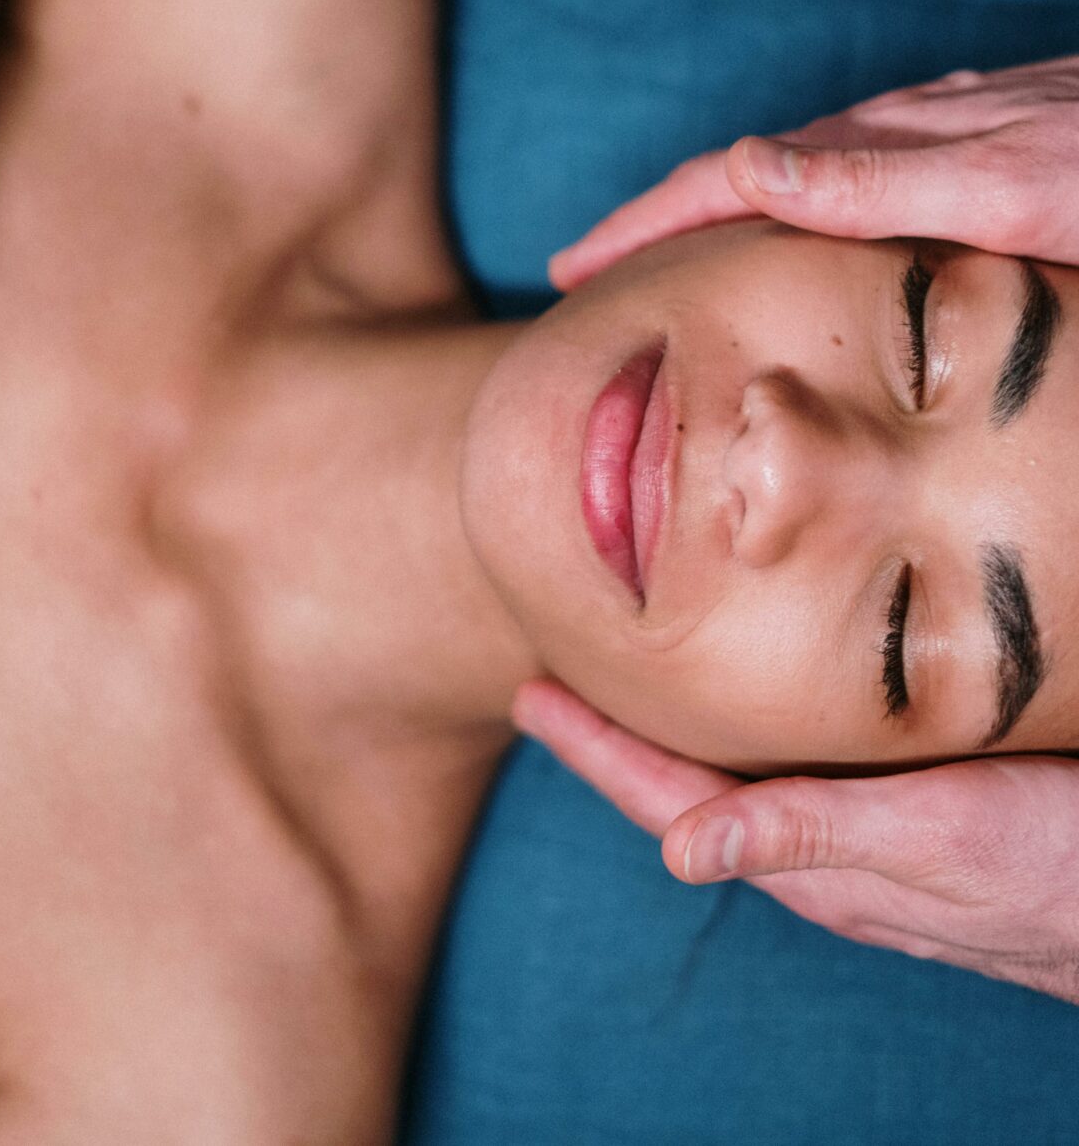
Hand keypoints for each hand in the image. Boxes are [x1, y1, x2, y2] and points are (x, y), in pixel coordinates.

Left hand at [513, 679, 1078, 1001]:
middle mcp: (817, 853)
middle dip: (613, 741)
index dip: (595, 750)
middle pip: (683, 790)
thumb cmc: (1052, 871)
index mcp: (810, 862)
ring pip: (731, 782)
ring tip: (620, 698)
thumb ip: (815, 832)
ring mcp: (856, 840)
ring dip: (668, 740)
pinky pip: (785, 777)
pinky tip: (742, 716)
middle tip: (550, 686)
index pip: (666, 800)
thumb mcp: (935, 838)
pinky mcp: (897, 817)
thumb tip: (678, 852)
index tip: (530, 697)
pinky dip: (739, 738)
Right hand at [549, 57, 1078, 289]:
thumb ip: (879, 179)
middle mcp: (892, 135)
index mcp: (882, 148)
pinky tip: (793, 229)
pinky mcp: (964, 150)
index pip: (728, 182)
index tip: (573, 267)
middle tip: (584, 268)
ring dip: (711, 216)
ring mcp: (927, 139)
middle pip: (740, 175)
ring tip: (659, 256)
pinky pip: (844, 181)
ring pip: (790, 178)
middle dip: (654, 220)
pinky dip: (784, 211)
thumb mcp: (1004, 184)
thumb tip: (742, 169)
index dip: (643, 224)